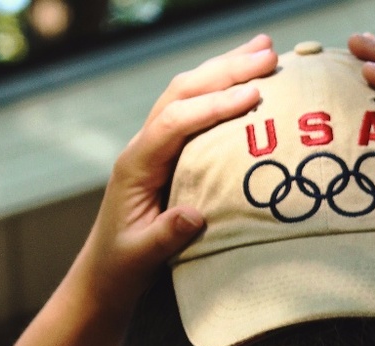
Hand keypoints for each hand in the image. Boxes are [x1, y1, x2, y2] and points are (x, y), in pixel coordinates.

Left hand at [73, 35, 278, 318]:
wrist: (106, 269)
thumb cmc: (123, 265)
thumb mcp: (142, 256)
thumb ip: (166, 235)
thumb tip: (195, 215)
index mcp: (135, 165)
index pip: (175, 122)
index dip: (213, 106)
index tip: (252, 96)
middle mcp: (143, 145)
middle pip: (183, 92)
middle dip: (225, 70)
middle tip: (268, 53)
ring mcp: (154, 145)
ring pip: (188, 93)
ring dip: (225, 69)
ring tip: (264, 48)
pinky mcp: (168, 152)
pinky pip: (194, 111)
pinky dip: (221, 90)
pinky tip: (246, 80)